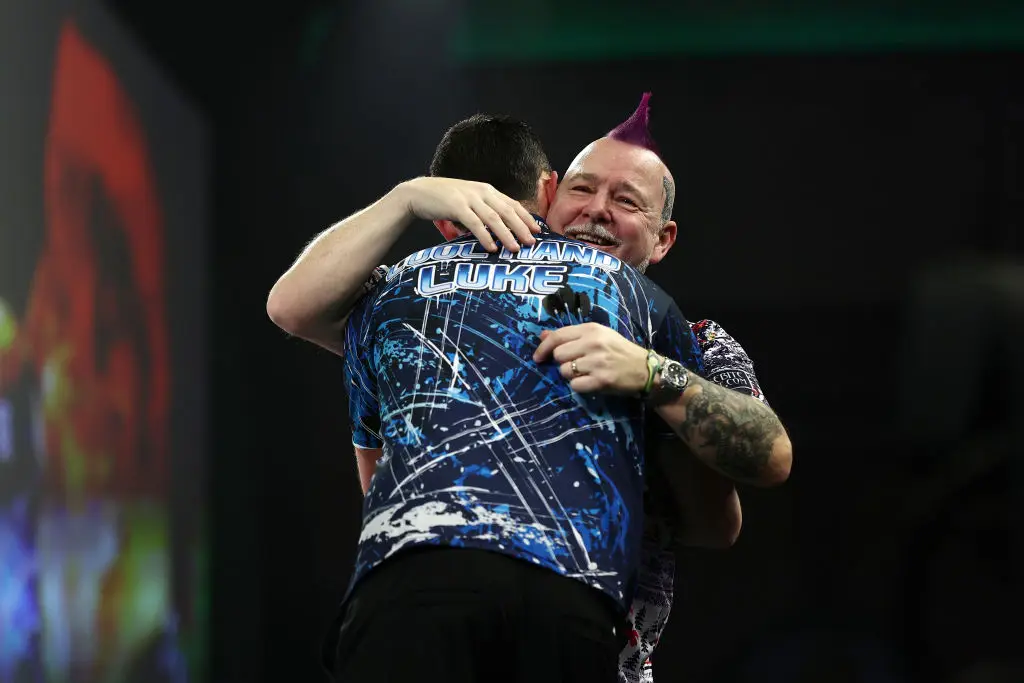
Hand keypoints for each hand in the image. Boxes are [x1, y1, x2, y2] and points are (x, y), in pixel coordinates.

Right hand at [397, 177, 540, 251]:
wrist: (419, 193)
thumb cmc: (446, 200)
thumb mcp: (470, 201)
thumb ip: (484, 211)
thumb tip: (501, 230)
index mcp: (487, 190)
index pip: (512, 204)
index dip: (526, 218)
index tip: (537, 232)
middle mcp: (481, 192)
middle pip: (507, 211)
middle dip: (521, 228)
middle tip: (532, 243)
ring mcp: (469, 198)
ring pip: (494, 218)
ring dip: (506, 234)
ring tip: (515, 248)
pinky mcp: (456, 206)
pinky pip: (474, 223)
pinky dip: (484, 236)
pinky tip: (491, 247)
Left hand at [532, 322, 648, 394]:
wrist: (645, 369)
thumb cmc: (618, 351)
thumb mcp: (597, 336)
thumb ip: (570, 335)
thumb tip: (542, 335)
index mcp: (591, 329)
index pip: (557, 336)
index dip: (543, 347)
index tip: (537, 357)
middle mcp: (593, 343)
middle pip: (558, 355)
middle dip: (563, 362)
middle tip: (576, 364)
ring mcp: (597, 362)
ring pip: (565, 371)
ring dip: (571, 375)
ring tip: (586, 373)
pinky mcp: (601, 380)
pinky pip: (575, 385)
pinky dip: (580, 386)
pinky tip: (591, 382)